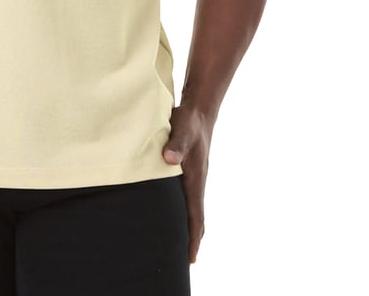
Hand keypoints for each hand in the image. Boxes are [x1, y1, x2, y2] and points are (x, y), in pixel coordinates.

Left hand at [162, 104, 212, 263]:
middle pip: (196, 216)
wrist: (199, 110)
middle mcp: (196, 181)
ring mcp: (193, 176)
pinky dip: (182, 209)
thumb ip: (175, 143)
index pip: (196, 214)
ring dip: (187, 225)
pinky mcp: (187, 169)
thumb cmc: (189, 121)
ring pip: (191, 207)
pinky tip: (172, 211)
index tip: (191, 258)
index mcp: (196, 177)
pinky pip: (186, 196)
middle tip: (184, 259)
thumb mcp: (182, 129)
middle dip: (191, 238)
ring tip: (177, 242)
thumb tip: (169, 160)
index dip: (194, 236)